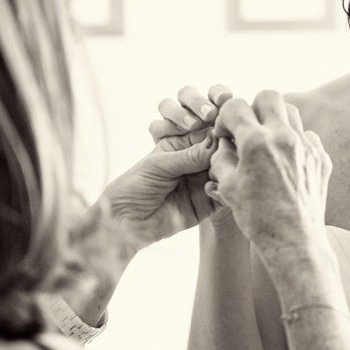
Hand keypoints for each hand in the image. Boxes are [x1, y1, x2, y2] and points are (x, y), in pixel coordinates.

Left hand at [148, 84, 236, 228]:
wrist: (124, 223)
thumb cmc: (134, 187)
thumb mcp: (160, 165)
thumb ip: (190, 155)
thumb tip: (218, 141)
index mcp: (182, 144)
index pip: (205, 131)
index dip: (215, 127)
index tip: (221, 126)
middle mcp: (197, 160)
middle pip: (220, 149)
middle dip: (224, 147)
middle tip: (223, 149)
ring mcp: (204, 180)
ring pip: (225, 169)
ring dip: (225, 168)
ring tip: (217, 170)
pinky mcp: (210, 202)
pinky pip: (225, 192)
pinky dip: (224, 188)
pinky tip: (213, 188)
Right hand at [206, 91, 331, 252]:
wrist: (293, 240)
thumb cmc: (256, 217)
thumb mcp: (228, 186)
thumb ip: (222, 155)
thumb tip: (226, 140)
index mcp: (257, 143)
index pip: (236, 107)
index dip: (225, 118)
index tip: (225, 134)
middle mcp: (285, 138)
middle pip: (268, 96)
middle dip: (253, 108)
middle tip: (248, 129)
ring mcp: (307, 147)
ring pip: (292, 112)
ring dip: (276, 121)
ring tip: (267, 143)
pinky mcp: (321, 158)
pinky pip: (307, 136)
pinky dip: (294, 142)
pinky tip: (286, 161)